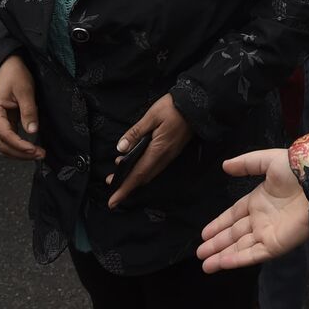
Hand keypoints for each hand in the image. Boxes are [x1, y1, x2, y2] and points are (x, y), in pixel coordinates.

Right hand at [0, 55, 44, 160]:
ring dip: (19, 153)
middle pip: (2, 144)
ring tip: (38, 154)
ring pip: (4, 145)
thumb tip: (32, 131)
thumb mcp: (25, 91)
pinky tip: (31, 149)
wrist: (10, 67)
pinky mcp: (4, 123)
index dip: (19, 145)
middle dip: (21, 153)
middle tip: (40, 154)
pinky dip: (19, 147)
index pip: (4, 134)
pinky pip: (9, 140)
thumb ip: (29, 111)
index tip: (33, 149)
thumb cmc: (16, 76)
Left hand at [107, 93, 193, 208]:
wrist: (198, 106)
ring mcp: (170, 155)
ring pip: (150, 173)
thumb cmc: (174, 108)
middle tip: (110, 182)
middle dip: (126, 184)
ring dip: (134, 176)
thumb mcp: (151, 116)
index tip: (113, 202)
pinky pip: (155, 166)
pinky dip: (143, 169)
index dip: (125, 188)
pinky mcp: (172, 151)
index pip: (138, 174)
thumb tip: (121, 148)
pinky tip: (136, 162)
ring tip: (119, 171)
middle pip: (143, 177)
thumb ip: (135, 132)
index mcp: (158, 149)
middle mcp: (165, 157)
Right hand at [197, 149, 308, 272]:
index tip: (204, 233)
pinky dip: (237, 259)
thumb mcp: (268, 161)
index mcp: (259, 200)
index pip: (234, 215)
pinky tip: (222, 263)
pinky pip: (253, 254)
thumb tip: (225, 165)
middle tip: (199, 252)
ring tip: (204, 265)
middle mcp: (261, 219)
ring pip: (240, 247)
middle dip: (217, 244)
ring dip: (222, 256)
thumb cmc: (294, 171)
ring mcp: (268, 233)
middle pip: (234, 234)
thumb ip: (246, 164)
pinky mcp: (276, 245)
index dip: (219, 224)